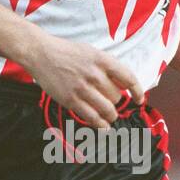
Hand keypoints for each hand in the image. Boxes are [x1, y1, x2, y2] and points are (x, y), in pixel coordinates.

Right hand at [29, 35, 144, 127]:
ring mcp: (82, 88)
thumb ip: (107, 67)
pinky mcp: (71, 100)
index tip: (139, 100)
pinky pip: (92, 117)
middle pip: (116, 97)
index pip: (128, 78)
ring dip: (111, 116)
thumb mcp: (91, 52)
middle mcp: (95, 75)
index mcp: (102, 60)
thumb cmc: (67, 52)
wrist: (41, 53)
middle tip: (109, 101)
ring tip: (110, 116)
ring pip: (107, 110)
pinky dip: (100, 125)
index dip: (137, 91)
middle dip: (116, 102)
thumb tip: (122, 85)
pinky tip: (103, 127)